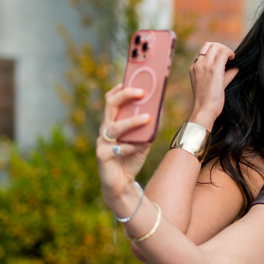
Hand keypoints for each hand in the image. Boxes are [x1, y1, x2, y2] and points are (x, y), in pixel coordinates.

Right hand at [96, 83, 152, 207]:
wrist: (121, 185)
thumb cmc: (131, 158)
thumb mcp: (142, 139)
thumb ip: (147, 127)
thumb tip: (160, 110)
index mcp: (112, 122)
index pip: (112, 99)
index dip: (120, 88)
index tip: (134, 79)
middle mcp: (105, 129)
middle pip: (110, 105)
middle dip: (125, 95)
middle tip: (142, 92)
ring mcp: (102, 142)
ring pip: (114, 127)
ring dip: (131, 121)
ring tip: (147, 117)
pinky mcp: (103, 156)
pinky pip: (119, 148)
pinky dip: (133, 146)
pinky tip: (144, 145)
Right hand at [188, 42, 236, 128]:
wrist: (204, 109)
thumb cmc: (208, 101)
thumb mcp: (213, 84)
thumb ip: (224, 74)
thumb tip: (236, 68)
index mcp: (194, 68)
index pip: (203, 52)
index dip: (215, 52)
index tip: (223, 58)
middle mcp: (198, 65)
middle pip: (209, 45)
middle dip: (220, 47)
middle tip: (228, 55)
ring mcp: (205, 66)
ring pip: (215, 46)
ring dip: (225, 49)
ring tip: (231, 57)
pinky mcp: (214, 69)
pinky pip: (223, 53)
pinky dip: (230, 53)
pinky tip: (234, 58)